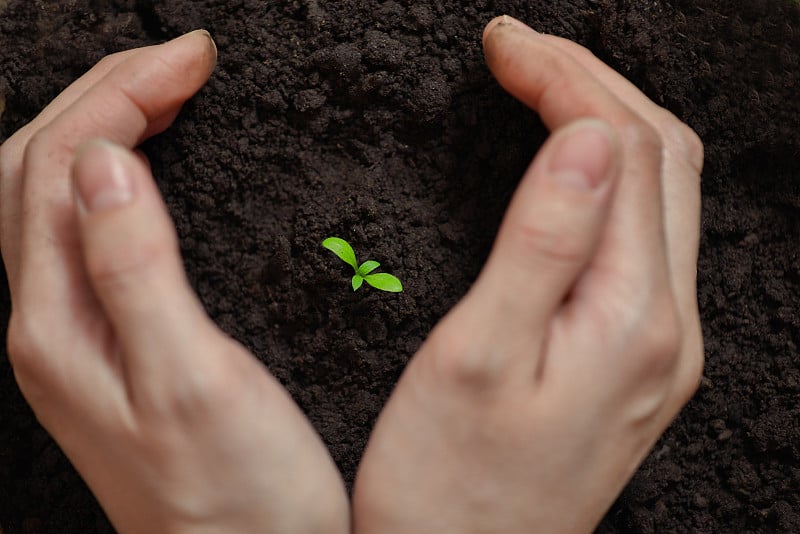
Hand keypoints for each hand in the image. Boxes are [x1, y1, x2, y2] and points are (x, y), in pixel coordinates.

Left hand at [0, 31, 348, 532]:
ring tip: (168, 89)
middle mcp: (49, 323)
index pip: (63, 167)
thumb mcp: (192, 379)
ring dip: (108, 127)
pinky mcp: (113, 342)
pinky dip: (122, 177)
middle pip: (45, 170)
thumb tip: (105, 163)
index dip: (121, 96)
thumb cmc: (235, 495)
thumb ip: (137, 269)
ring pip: (63, 196)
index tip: (192, 59)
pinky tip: (155, 167)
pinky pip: (93, 232)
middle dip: (109, 93)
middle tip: (183, 58)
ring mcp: (77, 333)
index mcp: (58, 325)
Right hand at [353, 16, 703, 532]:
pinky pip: (641, 237)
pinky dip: (607, 178)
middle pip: (659, 161)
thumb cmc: (449, 483)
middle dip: (593, 83)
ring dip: (605, 123)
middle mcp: (667, 328)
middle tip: (520, 49)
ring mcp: (658, 345)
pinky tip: (568, 165)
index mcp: (633, 320)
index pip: (623, 151)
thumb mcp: (477, 355)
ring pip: (657, 195)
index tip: (504, 44)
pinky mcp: (633, 358)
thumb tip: (587, 139)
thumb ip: (543, 243)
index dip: (566, 79)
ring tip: (543, 84)